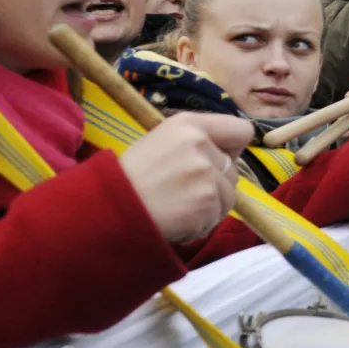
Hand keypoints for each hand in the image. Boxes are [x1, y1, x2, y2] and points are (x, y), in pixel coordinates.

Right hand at [119, 113, 253, 242]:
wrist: (106, 210)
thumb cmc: (130, 178)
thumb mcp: (160, 144)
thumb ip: (195, 143)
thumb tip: (229, 157)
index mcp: (188, 124)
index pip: (241, 131)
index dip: (233, 149)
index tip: (218, 160)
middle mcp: (200, 143)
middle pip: (233, 169)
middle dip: (215, 183)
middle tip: (181, 192)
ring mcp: (206, 173)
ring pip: (228, 195)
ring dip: (209, 206)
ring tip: (176, 207)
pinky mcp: (208, 201)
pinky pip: (217, 216)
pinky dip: (201, 223)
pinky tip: (176, 219)